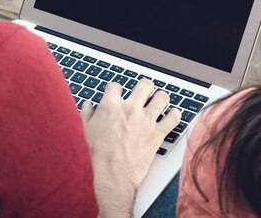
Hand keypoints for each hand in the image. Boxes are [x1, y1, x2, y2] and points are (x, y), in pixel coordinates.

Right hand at [80, 79, 180, 217]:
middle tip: (145, 93)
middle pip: (144, 85)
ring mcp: (145, 120)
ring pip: (162, 97)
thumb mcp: (86, 131)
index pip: (116, 86)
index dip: (116, 89)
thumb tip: (87, 105)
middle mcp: (130, 109)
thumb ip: (86, 114)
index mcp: (110, 106)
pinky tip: (172, 115)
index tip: (118, 93)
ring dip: (161, 98)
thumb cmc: (97, 156)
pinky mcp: (157, 134)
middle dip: (145, 87)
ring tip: (159, 102)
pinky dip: (174, 116)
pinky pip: (173, 119)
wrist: (112, 175)